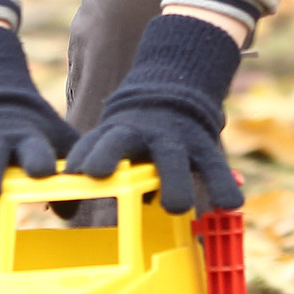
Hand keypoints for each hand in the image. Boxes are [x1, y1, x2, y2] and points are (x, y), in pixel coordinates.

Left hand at [66, 11, 242, 213]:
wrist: (173, 87)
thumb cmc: (131, 130)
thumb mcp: (109, 137)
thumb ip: (92, 161)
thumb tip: (62, 197)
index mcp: (120, 132)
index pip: (104, 142)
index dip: (94, 156)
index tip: (85, 173)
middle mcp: (149, 135)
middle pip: (139, 149)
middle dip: (124, 162)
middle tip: (110, 180)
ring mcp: (179, 139)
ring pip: (179, 160)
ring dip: (177, 182)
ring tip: (176, 207)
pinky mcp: (205, 146)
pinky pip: (217, 166)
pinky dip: (224, 184)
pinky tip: (231, 204)